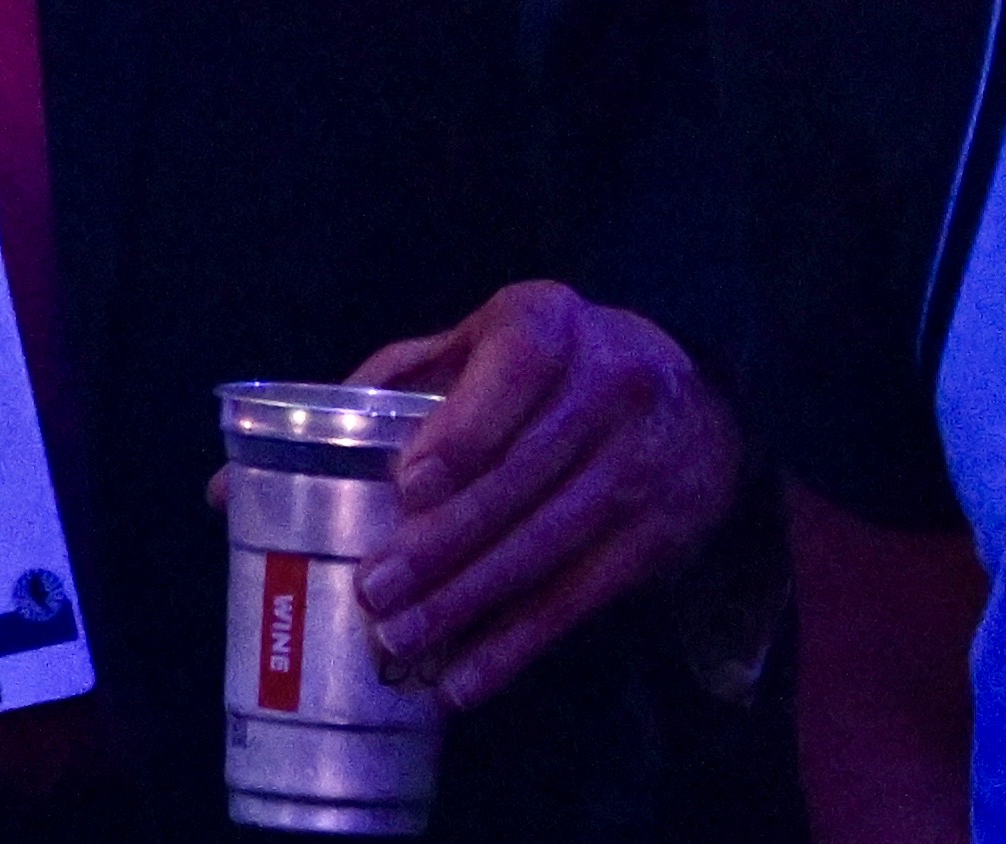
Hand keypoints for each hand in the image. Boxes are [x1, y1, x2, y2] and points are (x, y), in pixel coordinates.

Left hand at [343, 280, 742, 709]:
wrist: (697, 402)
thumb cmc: (553, 368)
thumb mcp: (491, 339)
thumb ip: (408, 374)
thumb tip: (308, 434)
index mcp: (551, 326)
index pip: (514, 374)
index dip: (464, 433)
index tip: (407, 486)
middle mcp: (608, 389)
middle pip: (519, 477)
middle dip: (442, 542)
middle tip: (375, 590)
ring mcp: (639, 467)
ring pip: (545, 546)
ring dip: (467, 602)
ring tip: (400, 639)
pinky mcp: (657, 537)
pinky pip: (578, 598)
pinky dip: (516, 645)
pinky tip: (463, 679)